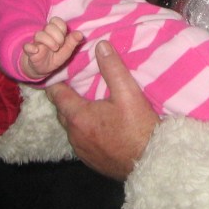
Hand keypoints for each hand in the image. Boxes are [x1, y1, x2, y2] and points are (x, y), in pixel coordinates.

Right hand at [22, 17, 82, 78]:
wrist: (42, 69)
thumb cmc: (55, 57)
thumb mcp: (66, 51)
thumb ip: (73, 42)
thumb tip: (80, 34)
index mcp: (54, 32)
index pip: (56, 21)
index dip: (61, 28)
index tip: (64, 39)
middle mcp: (44, 35)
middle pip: (49, 26)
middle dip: (57, 36)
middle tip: (59, 46)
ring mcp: (36, 42)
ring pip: (39, 34)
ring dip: (48, 41)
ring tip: (54, 49)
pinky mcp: (29, 51)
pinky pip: (27, 46)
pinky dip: (31, 47)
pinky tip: (36, 50)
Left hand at [46, 40, 159, 180]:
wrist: (151, 162)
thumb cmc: (139, 128)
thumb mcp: (128, 92)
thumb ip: (112, 67)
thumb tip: (100, 46)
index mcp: (79, 117)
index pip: (56, 94)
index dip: (57, 79)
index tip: (61, 69)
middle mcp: (74, 135)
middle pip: (62, 110)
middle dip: (66, 96)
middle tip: (77, 82)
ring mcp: (81, 150)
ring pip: (71, 127)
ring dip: (76, 114)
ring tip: (89, 101)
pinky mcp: (91, 161)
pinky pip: (80, 140)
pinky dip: (84, 129)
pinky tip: (99, 124)